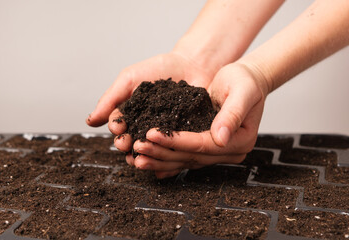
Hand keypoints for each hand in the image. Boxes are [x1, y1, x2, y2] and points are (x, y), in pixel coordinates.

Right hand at [86, 51, 216, 169]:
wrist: (191, 63)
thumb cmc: (158, 68)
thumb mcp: (129, 79)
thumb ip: (110, 99)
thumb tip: (90, 121)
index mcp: (130, 114)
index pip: (119, 127)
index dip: (117, 130)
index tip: (119, 129)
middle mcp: (145, 126)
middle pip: (133, 141)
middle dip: (128, 145)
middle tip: (128, 145)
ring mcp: (163, 132)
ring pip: (151, 148)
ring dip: (144, 154)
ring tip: (143, 156)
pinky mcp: (181, 135)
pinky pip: (172, 148)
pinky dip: (167, 153)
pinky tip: (164, 157)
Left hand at [130, 63, 267, 177]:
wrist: (247, 81)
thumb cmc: (246, 82)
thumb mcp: (242, 92)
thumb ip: (232, 114)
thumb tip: (221, 138)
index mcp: (240, 141)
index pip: (203, 145)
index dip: (176, 141)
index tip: (152, 134)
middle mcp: (229, 151)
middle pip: (191, 156)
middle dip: (162, 152)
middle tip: (137, 147)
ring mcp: (218, 153)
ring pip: (185, 160)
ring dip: (160, 159)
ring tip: (137, 157)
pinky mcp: (206, 148)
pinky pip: (185, 157)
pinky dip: (166, 159)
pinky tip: (149, 160)